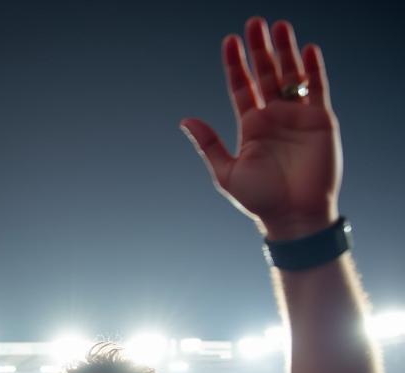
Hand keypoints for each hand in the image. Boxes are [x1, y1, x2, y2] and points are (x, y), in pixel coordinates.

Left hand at [181, 18, 340, 238]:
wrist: (293, 216)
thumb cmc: (259, 200)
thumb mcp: (226, 172)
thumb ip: (208, 143)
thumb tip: (185, 119)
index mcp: (251, 127)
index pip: (241, 88)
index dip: (235, 65)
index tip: (229, 41)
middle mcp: (273, 117)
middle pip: (265, 75)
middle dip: (259, 49)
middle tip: (253, 23)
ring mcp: (297, 116)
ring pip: (290, 75)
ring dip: (285, 51)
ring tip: (278, 26)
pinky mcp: (320, 120)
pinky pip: (317, 88)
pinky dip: (313, 69)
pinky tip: (307, 50)